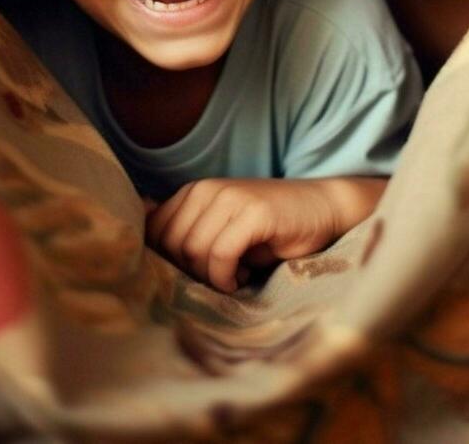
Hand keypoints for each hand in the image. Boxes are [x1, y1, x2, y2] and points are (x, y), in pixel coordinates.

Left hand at [146, 177, 384, 292]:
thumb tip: (147, 254)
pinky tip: (243, 279)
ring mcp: (230, 197)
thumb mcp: (222, 230)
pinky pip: (221, 254)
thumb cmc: (270, 229)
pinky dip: (227, 276)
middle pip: (172, 245)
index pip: (155, 232)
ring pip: (194, 251)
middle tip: (219, 279)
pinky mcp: (253, 212)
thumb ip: (189, 236)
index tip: (196, 275)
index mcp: (193, 192)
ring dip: (211, 277)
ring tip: (235, 277)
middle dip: (191, 272)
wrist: (321, 208)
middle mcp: (206, 189)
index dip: (169, 263)